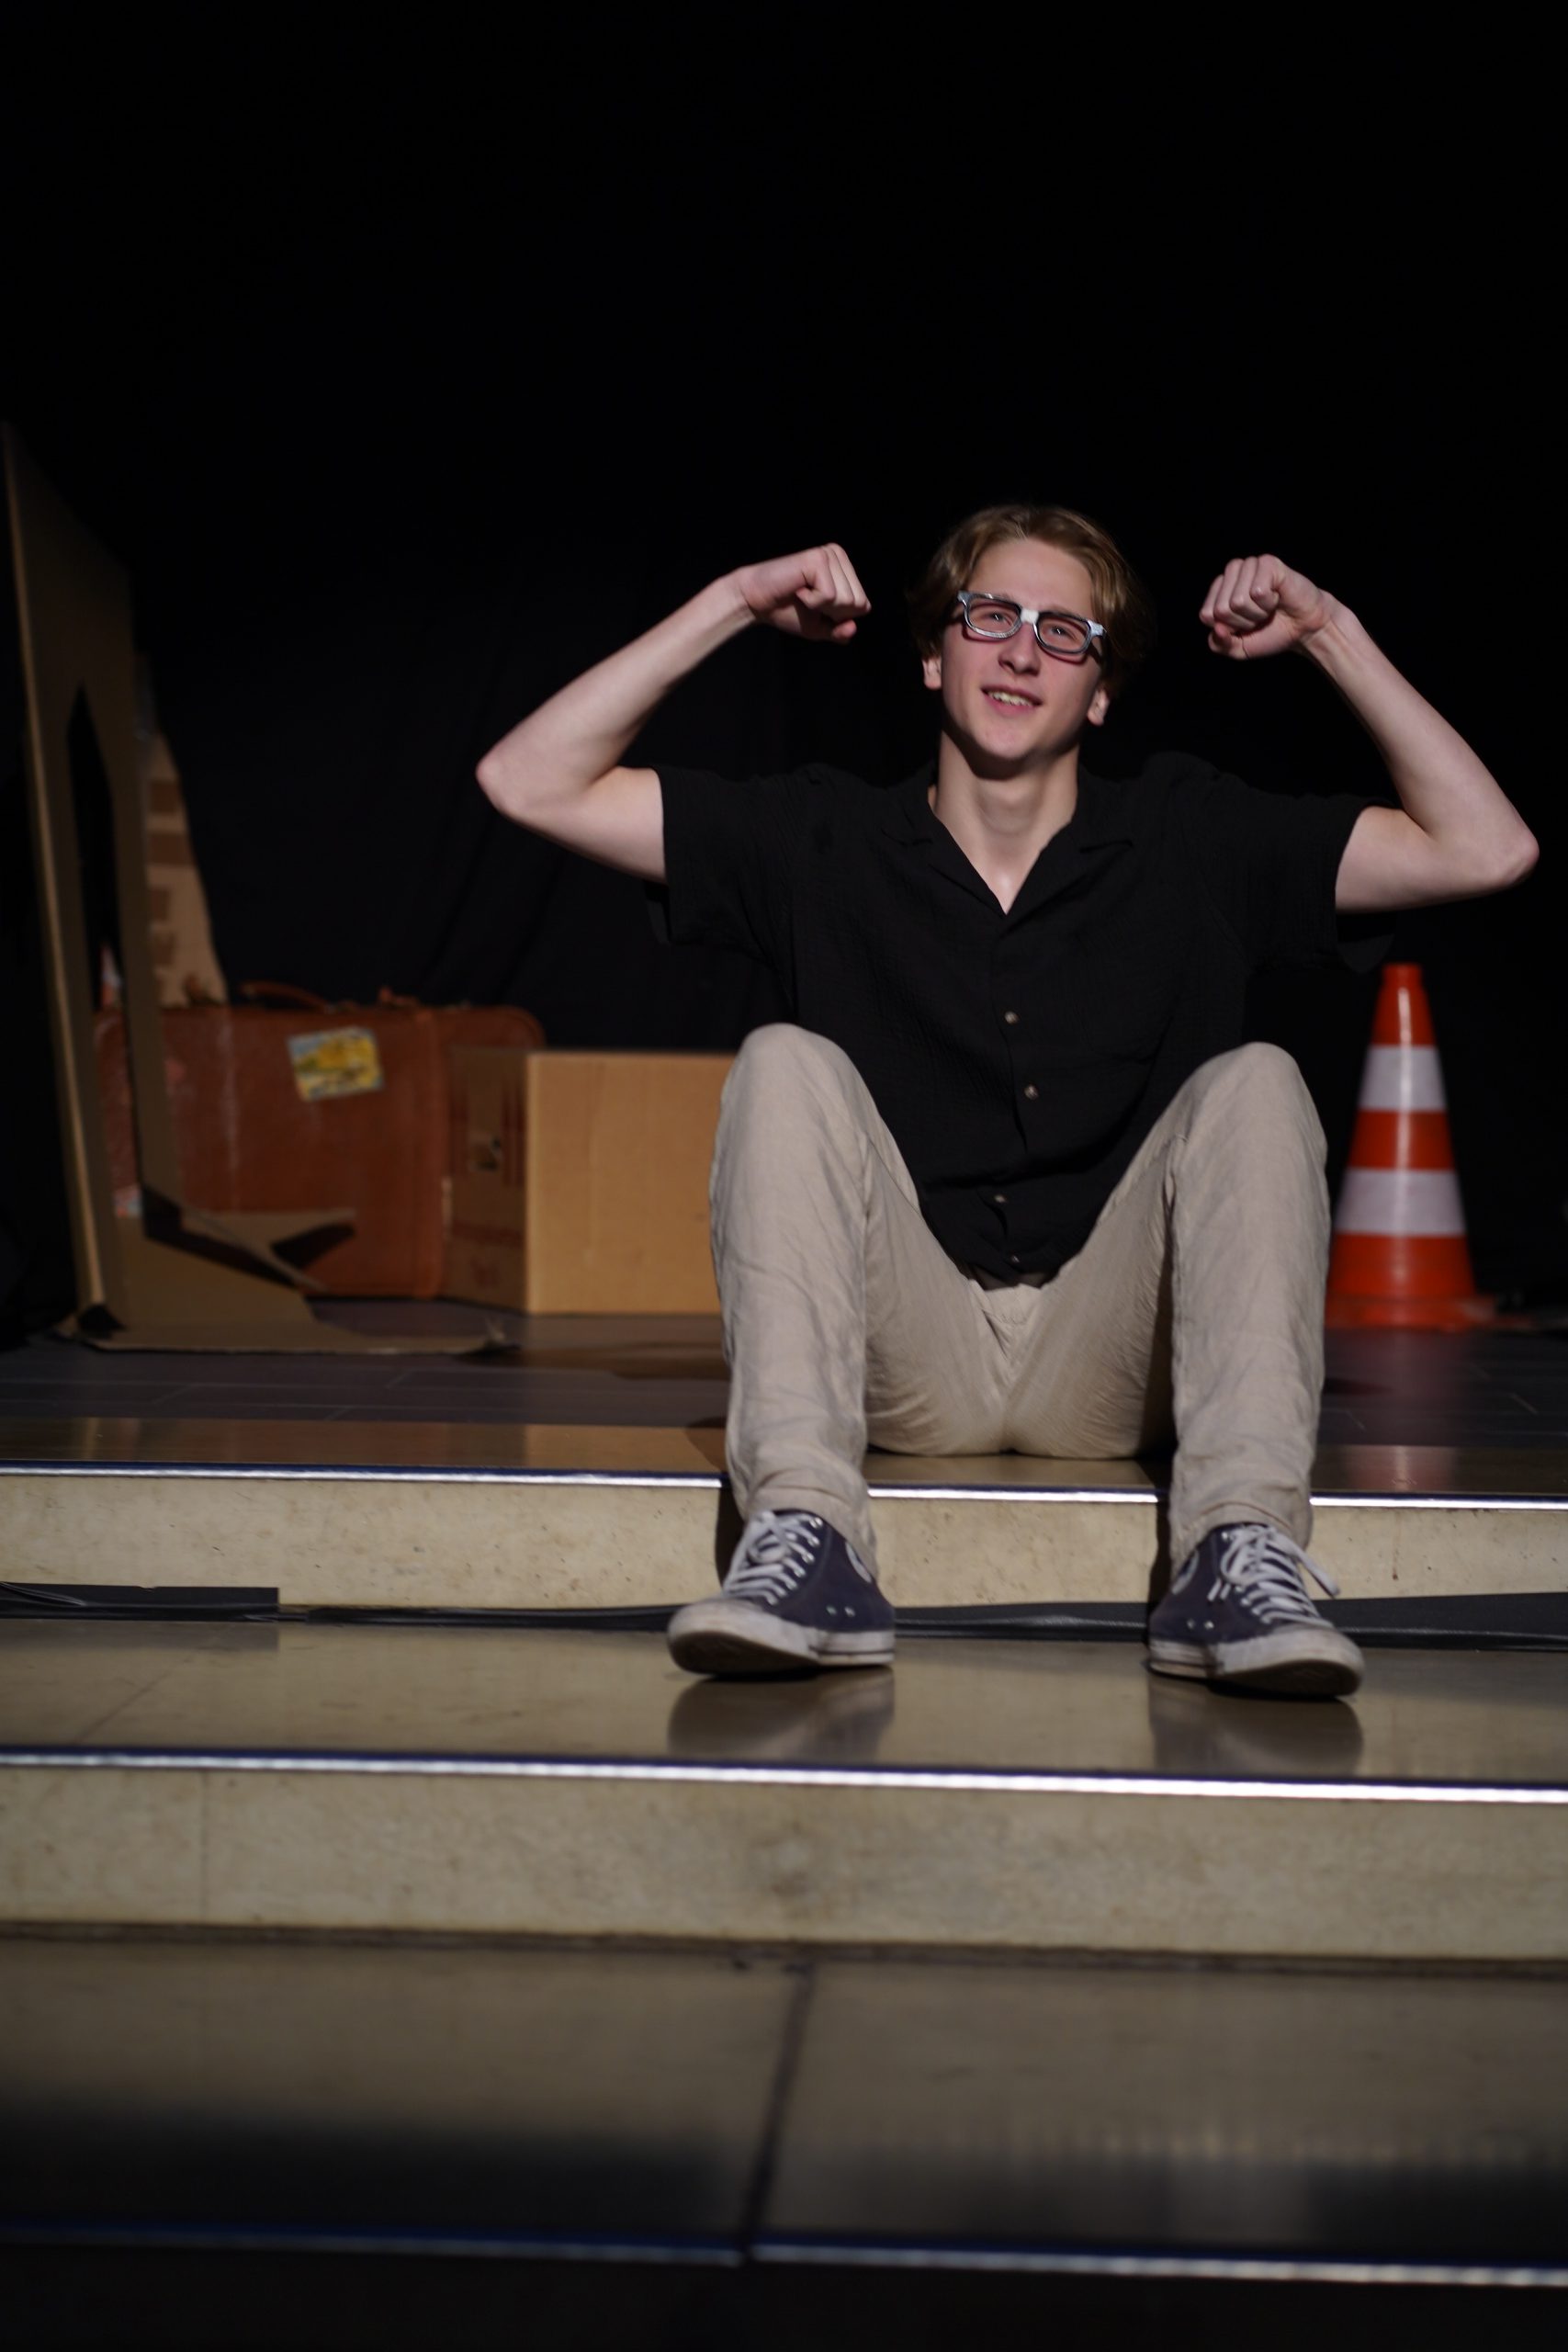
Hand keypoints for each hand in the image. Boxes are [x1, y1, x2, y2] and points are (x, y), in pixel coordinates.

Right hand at [731, 544, 870, 641]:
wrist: (755, 602)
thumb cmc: (786, 611)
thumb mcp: (819, 627)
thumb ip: (839, 631)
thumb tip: (853, 628)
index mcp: (844, 568)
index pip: (863, 606)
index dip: (838, 618)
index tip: (815, 607)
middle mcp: (838, 556)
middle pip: (859, 603)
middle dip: (832, 614)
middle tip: (808, 601)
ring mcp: (829, 555)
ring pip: (847, 600)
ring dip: (821, 607)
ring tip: (802, 594)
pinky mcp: (818, 559)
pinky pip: (830, 596)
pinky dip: (812, 602)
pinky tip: (797, 590)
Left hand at [1200, 554, 1334, 660]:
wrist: (1305, 629)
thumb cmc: (1271, 633)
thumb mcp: (1239, 649)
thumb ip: (1220, 645)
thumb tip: (1217, 628)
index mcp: (1219, 589)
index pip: (1206, 615)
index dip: (1228, 629)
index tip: (1245, 626)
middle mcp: (1232, 572)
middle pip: (1221, 609)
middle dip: (1243, 622)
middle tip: (1261, 617)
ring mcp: (1249, 565)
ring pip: (1238, 601)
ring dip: (1257, 613)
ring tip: (1269, 607)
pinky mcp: (1268, 563)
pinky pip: (1258, 592)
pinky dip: (1269, 603)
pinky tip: (1278, 597)